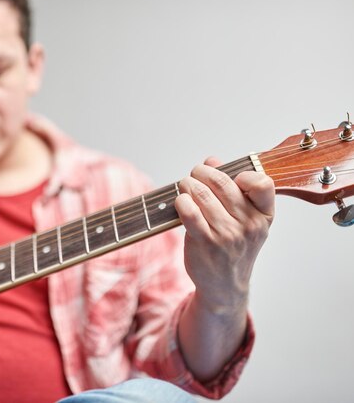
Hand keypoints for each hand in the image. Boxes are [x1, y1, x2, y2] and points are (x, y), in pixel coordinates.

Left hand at [175, 157, 274, 313]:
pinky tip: (181, 201)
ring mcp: (227, 234)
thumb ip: (233, 188)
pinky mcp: (204, 242)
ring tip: (185, 186)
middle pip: (222, 182)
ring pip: (201, 193)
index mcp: (264, 216)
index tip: (232, 177)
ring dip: (188, 184)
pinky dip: (181, 200)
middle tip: (195, 174)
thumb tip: (212, 160)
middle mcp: (248, 225)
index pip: (263, 183)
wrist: (224, 285)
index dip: (243, 174)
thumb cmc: (233, 246)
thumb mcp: (245, 220)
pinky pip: (188, 210)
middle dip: (203, 172)